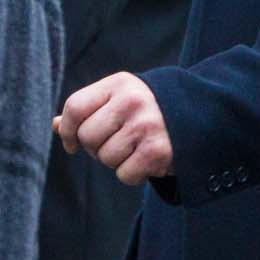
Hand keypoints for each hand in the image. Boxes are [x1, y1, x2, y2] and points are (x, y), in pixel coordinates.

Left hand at [54, 71, 172, 184]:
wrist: (204, 117)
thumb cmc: (151, 109)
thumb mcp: (120, 99)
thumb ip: (89, 110)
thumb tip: (54, 125)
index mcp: (118, 85)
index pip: (75, 107)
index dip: (67, 130)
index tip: (71, 144)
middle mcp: (132, 102)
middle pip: (87, 137)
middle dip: (95, 148)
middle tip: (115, 144)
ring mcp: (146, 126)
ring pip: (105, 157)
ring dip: (117, 161)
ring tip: (137, 149)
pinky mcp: (159, 151)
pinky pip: (124, 174)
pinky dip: (133, 174)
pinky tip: (148, 160)